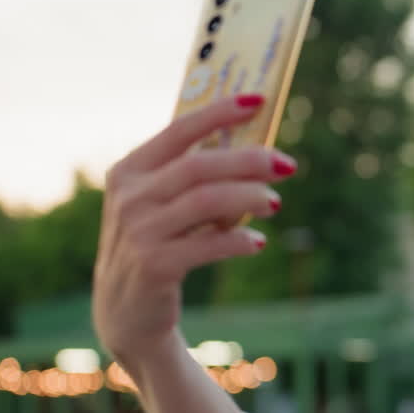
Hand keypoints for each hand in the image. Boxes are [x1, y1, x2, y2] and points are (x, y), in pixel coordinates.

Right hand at [92, 94, 294, 366]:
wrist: (126, 311)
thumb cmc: (156, 245)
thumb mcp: (161, 205)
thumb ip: (192, 177)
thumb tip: (255, 149)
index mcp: (130, 170)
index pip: (179, 130)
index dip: (219, 112)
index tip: (258, 101)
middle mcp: (129, 196)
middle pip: (200, 166)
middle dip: (249, 161)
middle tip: (287, 165)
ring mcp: (139, 231)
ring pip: (208, 202)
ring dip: (250, 198)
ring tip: (276, 203)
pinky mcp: (154, 265)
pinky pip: (208, 244)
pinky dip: (239, 240)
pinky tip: (257, 242)